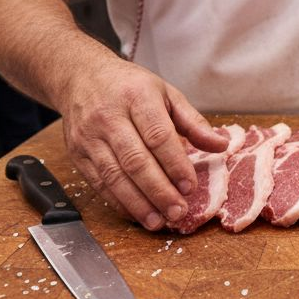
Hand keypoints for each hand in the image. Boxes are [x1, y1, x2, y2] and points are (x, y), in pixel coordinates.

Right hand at [58, 58, 228, 230]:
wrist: (80, 77)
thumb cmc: (129, 87)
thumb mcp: (166, 93)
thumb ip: (193, 121)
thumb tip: (220, 145)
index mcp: (137, 97)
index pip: (158, 135)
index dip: (175, 164)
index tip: (191, 186)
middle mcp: (109, 117)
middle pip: (135, 160)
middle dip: (159, 191)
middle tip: (179, 211)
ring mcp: (89, 137)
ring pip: (114, 176)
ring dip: (138, 203)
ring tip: (159, 221)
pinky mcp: (77, 154)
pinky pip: (98, 183)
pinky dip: (119, 202)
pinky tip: (137, 214)